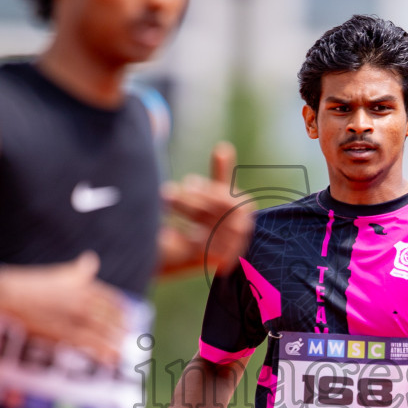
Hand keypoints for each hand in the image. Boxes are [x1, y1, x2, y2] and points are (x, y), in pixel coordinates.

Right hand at [0, 252, 127, 365]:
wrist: (2, 296)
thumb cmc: (27, 285)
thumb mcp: (56, 273)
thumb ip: (77, 270)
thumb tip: (91, 259)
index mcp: (81, 284)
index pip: (110, 297)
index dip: (121, 309)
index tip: (129, 317)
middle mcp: (81, 298)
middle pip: (110, 316)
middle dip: (121, 328)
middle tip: (128, 338)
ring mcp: (73, 316)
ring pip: (103, 331)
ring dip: (115, 342)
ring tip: (122, 351)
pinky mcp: (63, 332)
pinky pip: (89, 344)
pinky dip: (103, 351)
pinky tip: (111, 359)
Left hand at [162, 142, 254, 273]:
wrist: (220, 253)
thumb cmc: (217, 217)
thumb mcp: (219, 194)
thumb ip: (222, 173)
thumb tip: (222, 147)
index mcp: (244, 207)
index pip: (224, 198)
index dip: (206, 190)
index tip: (188, 183)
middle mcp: (242, 228)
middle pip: (213, 213)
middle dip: (188, 202)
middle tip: (165, 192)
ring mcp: (231, 246)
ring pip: (205, 228)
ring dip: (184, 215)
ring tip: (163, 204)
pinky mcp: (220, 261)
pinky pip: (201, 247)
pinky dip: (186, 237)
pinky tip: (171, 229)